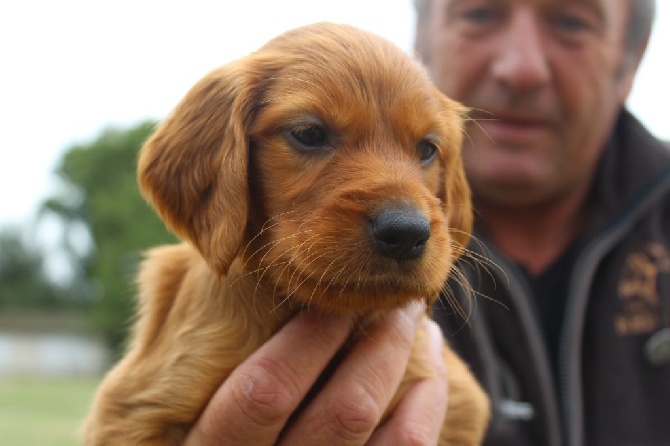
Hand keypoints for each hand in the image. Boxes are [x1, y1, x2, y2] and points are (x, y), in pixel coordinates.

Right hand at [183, 303, 448, 444]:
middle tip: (395, 300)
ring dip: (402, 366)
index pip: (264, 392)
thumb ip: (186, 323)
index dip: (309, 338)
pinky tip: (430, 373)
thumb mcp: (176, 378)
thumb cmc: (215, 405)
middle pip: (340, 413)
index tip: (334, 294)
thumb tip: (222, 254)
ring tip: (415, 323)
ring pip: (375, 430)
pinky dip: (428, 407)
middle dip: (376, 345)